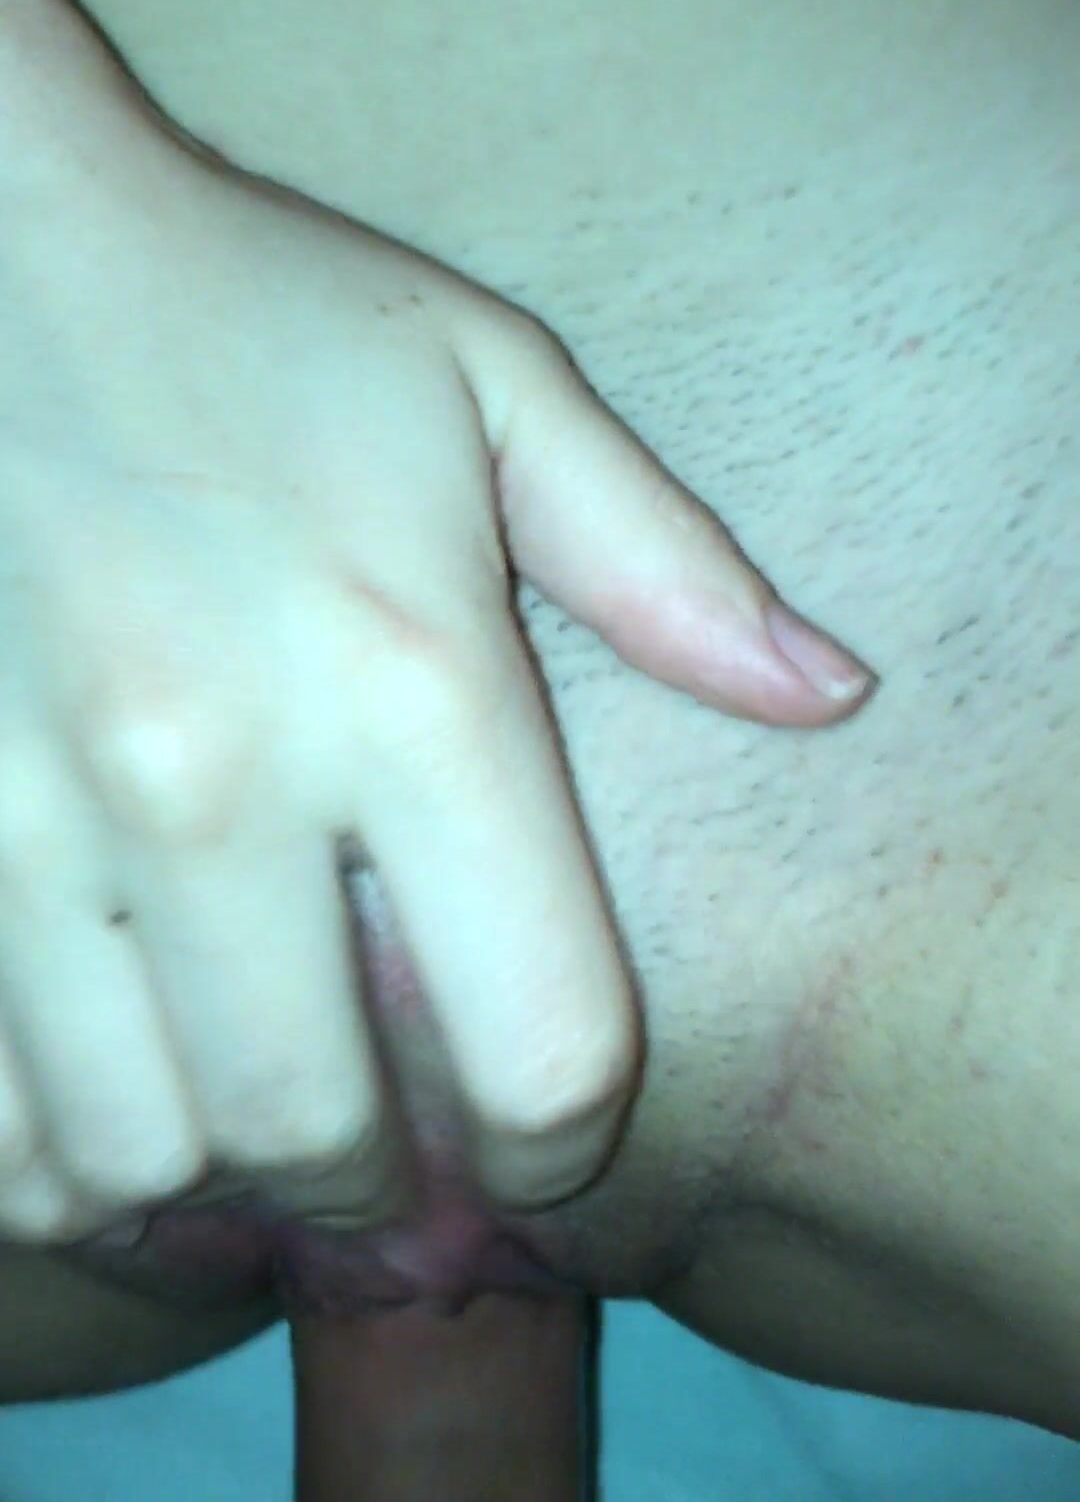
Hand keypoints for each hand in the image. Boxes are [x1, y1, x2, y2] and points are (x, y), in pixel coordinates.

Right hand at [0, 83, 873, 1244]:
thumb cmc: (262, 317)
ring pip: (133, 1152)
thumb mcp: (493, 389)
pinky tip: (121, 1084)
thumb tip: (831, 697)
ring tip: (250, 1108)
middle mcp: (215, 777)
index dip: (560, 1145)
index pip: (539, 1041)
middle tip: (392, 1150)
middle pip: (318, 1138)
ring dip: (213, 1175)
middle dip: (379, 1188)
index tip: (542, 1140)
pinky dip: (63, 1150)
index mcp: (409, 677)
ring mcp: (35, 817)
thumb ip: (663, 562)